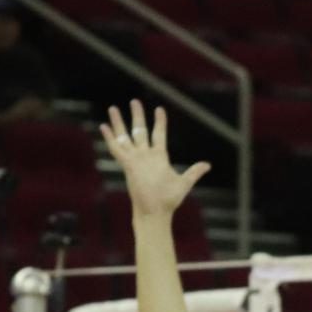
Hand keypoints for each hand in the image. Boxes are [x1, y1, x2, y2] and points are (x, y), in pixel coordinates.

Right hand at [100, 101, 210, 219]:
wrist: (156, 211)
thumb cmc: (169, 200)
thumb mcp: (184, 182)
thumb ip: (194, 172)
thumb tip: (207, 165)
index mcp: (159, 157)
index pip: (158, 134)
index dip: (159, 122)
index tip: (159, 109)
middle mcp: (145, 155)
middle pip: (140, 130)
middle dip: (137, 116)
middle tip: (134, 101)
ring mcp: (135, 159)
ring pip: (125, 136)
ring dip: (119, 123)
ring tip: (113, 108)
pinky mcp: (127, 165)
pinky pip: (116, 148)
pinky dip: (110, 138)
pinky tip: (104, 126)